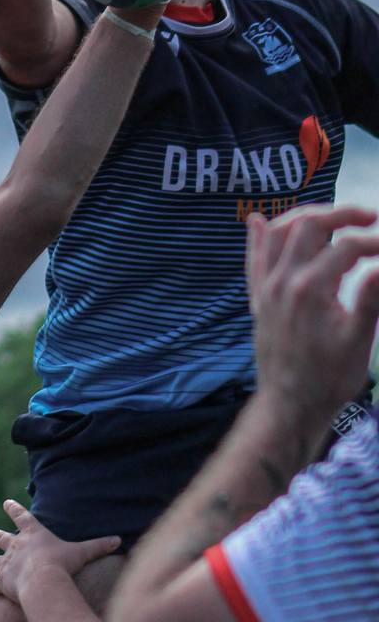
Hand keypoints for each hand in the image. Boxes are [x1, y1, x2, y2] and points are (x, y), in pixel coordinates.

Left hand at [0, 499, 120, 606]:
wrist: (43, 580)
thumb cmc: (63, 563)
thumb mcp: (82, 552)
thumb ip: (98, 547)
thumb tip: (118, 541)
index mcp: (32, 534)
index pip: (21, 516)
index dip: (13, 509)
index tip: (5, 503)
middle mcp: (15, 546)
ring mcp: (6, 563)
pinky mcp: (1, 581)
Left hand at [246, 205, 378, 435]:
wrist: (289, 407)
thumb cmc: (328, 378)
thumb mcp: (359, 341)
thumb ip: (372, 299)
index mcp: (310, 289)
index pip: (348, 246)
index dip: (376, 242)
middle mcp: (282, 282)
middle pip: (309, 225)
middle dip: (343, 214)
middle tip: (371, 217)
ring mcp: (266, 290)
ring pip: (278, 234)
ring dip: (306, 217)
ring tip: (335, 217)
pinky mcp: (258, 301)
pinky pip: (254, 260)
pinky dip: (257, 238)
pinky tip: (257, 220)